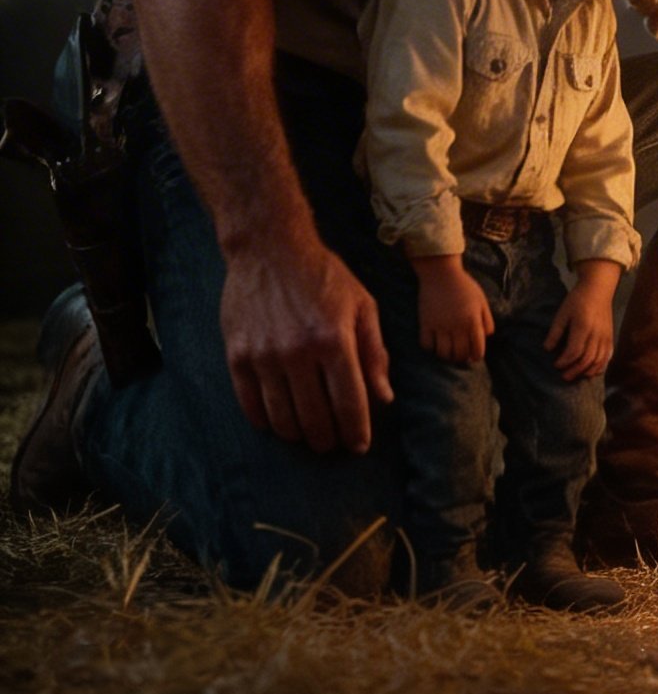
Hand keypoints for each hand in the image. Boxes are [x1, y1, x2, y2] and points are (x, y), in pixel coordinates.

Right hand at [220, 232, 393, 455]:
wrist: (269, 248)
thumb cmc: (323, 275)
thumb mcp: (362, 305)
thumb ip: (374, 353)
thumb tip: (384, 397)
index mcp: (334, 340)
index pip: (349, 402)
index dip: (356, 431)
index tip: (359, 446)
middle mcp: (298, 352)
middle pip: (315, 418)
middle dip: (327, 439)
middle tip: (332, 443)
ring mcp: (264, 356)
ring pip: (282, 417)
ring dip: (298, 434)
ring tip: (307, 435)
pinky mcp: (237, 355)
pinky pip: (250, 404)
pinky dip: (265, 421)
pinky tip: (276, 421)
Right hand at [414, 255, 494, 365]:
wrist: (441, 273)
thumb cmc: (464, 286)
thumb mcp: (481, 301)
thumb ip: (487, 320)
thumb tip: (487, 337)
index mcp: (472, 321)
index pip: (477, 349)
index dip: (477, 356)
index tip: (474, 356)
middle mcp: (457, 326)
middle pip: (459, 354)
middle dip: (462, 357)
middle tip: (461, 354)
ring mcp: (440, 326)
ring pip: (443, 354)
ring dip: (447, 356)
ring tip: (448, 350)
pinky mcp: (425, 323)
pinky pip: (426, 345)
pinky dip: (431, 348)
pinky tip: (435, 343)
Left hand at [545, 282, 614, 379]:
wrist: (598, 290)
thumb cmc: (577, 300)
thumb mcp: (562, 313)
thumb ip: (555, 332)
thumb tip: (547, 349)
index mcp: (582, 327)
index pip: (574, 351)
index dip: (564, 361)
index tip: (556, 365)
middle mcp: (596, 334)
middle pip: (587, 359)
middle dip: (575, 370)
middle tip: (564, 376)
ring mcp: (605, 337)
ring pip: (599, 360)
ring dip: (587, 371)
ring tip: (576, 376)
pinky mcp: (610, 337)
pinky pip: (607, 357)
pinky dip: (600, 367)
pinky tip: (591, 372)